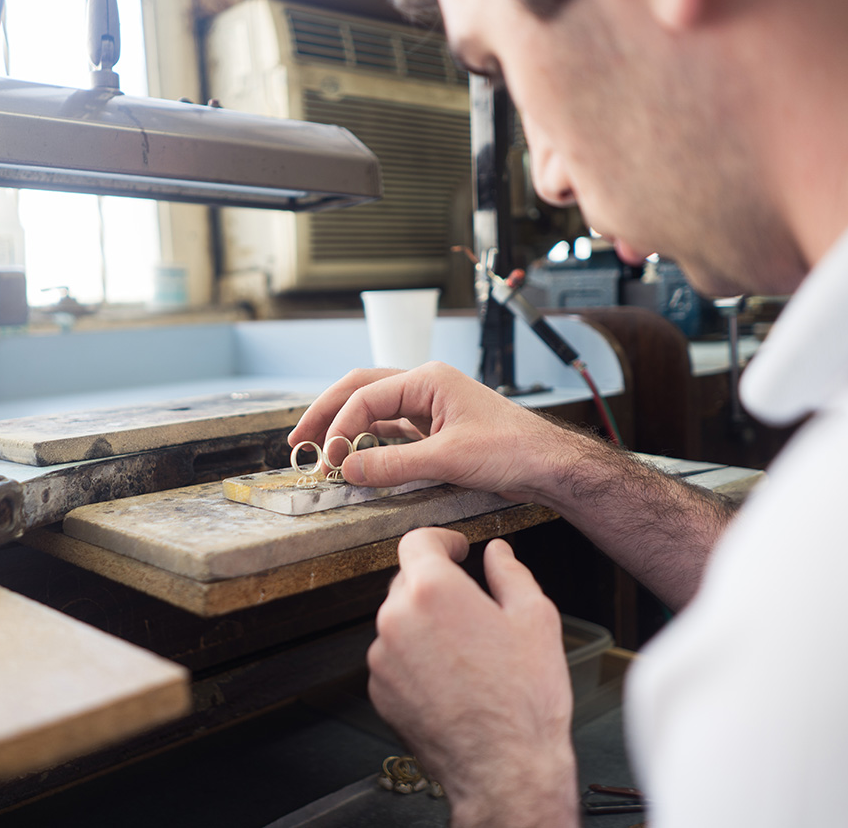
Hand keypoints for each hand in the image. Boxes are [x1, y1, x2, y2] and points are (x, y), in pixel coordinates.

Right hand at [289, 363, 577, 502]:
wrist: (548, 466)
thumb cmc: (513, 449)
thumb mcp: (448, 459)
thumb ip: (394, 465)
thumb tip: (348, 468)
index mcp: (428, 379)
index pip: (366, 396)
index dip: (340, 427)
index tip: (328, 458)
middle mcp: (425, 387)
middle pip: (360, 391)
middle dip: (327, 414)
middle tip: (298, 440)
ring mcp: (429, 407)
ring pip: (373, 410)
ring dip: (344, 427)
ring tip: (318, 448)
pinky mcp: (434, 430)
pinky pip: (390, 431)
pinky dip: (367, 443)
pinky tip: (353, 457)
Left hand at [368, 528, 578, 826]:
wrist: (504, 769)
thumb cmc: (524, 700)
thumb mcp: (535, 619)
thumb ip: (511, 574)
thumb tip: (499, 553)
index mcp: (434, 591)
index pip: (418, 541)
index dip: (441, 540)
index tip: (456, 550)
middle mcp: (398, 619)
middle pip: (408, 582)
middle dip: (438, 587)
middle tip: (474, 610)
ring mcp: (383, 658)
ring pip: (401, 622)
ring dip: (426, 626)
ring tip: (469, 656)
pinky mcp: (379, 691)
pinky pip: (394, 659)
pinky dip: (416, 660)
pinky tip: (451, 681)